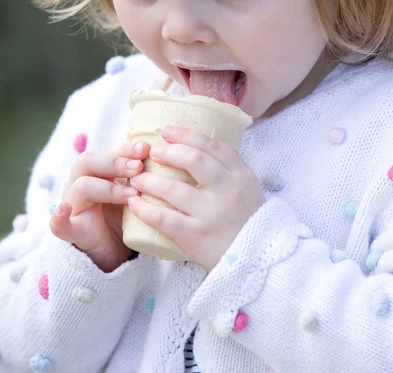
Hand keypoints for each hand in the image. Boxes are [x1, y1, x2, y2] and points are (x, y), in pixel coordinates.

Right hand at [50, 141, 149, 271]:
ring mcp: (73, 205)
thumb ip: (142, 175)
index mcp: (96, 171)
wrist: (115, 251)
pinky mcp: (71, 230)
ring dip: (108, 188)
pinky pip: (58, 223)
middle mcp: (80, 183)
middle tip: (138, 167)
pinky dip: (59, 216)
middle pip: (88, 161)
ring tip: (132, 194)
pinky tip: (65, 209)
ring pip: (81, 186)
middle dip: (115, 162)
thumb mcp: (134, 190)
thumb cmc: (125, 214)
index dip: (125, 149)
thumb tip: (164, 154)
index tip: (146, 149)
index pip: (107, 152)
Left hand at [126, 126, 264, 271]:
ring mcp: (212, 214)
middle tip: (153, 153)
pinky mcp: (196, 236)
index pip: (213, 146)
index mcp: (241, 175)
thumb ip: (226, 171)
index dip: (186, 135)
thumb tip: (192, 148)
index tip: (167, 131)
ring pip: (173, 189)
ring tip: (137, 178)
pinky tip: (134, 203)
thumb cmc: (247, 222)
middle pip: (194, 160)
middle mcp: (228, 191)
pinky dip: (145, 209)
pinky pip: (164, 218)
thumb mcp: (246, 190)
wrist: (257, 262)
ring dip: (150, 180)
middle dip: (169, 152)